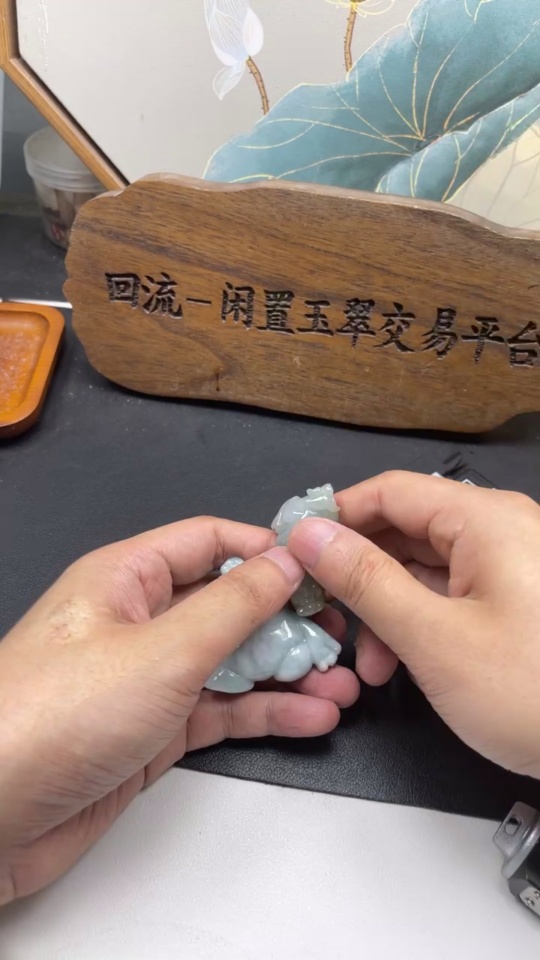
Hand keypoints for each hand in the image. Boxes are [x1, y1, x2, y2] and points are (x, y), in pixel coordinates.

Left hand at [0, 518, 358, 903]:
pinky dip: (265, 713)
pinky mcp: (152, 732)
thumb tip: (284, 562)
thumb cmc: (55, 716)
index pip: (211, 541)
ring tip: (344, 685)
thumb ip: (232, 606)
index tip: (323, 566)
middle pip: (228, 603)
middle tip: (343, 636)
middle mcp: (138, 621)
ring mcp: (147, 678)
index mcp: (127, 578)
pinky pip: (220, 710)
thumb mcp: (161, 651)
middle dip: (288, 620)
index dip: (268, 549)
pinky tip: (311, 718)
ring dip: (287, 672)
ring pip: (231, 661)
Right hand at [288, 471, 539, 778]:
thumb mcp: (434, 638)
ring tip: (369, 664)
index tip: (291, 551)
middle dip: (358, 573)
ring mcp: (511, 566)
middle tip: (320, 614)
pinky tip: (400, 665)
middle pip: (405, 529)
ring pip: (424, 567)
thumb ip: (365, 580)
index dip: (333, 516)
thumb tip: (309, 533)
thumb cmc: (533, 693)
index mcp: (486, 519)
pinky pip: (451, 593)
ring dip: (385, 609)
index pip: (388, 491)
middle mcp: (501, 530)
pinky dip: (418, 623)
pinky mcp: (517, 600)